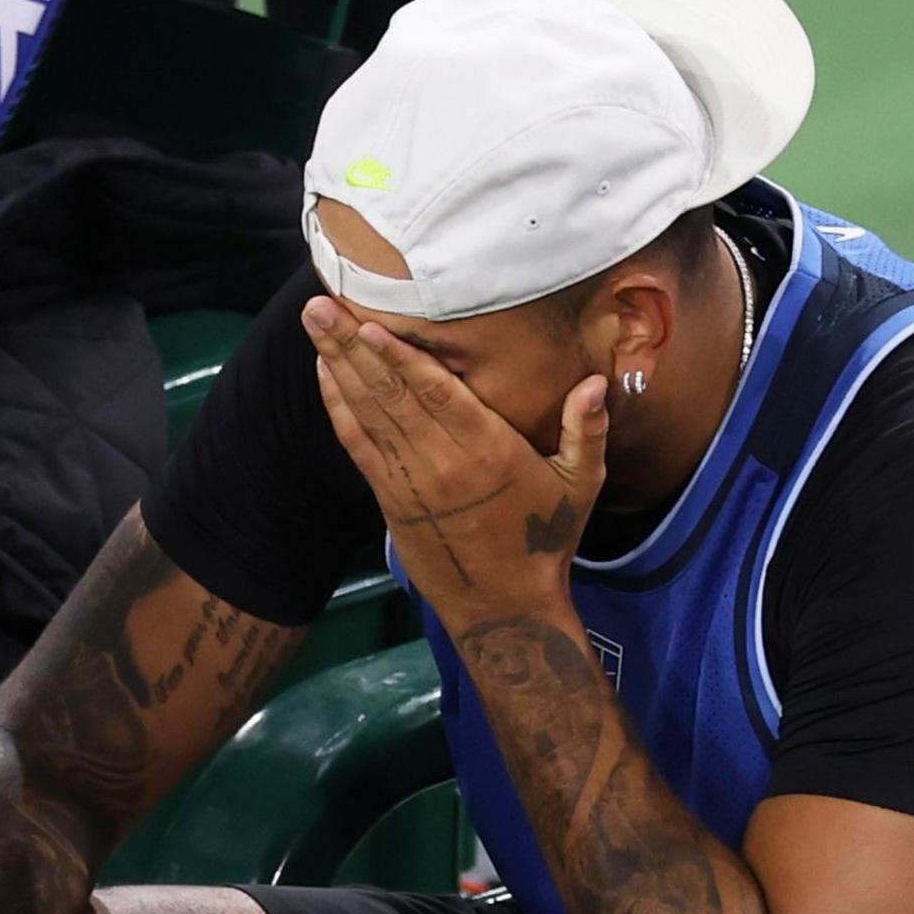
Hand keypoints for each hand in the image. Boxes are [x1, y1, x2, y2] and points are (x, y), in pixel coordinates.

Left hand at [302, 298, 606, 627]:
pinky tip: (325, 374)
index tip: (371, 323)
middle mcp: (441, 462)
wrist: (504, 609)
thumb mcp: (580, 485)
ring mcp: (410, 481)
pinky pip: (358, 446)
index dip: (400, 358)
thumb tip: (598, 381)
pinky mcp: (390, 499)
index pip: (436, 394)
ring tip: (314, 324)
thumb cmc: (544, 541)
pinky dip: (339, 409)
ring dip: (338, 366)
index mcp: (487, 451)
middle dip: (351, 346)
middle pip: (389, 394)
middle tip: (318, 305)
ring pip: (367, 413)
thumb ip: (587, 430)